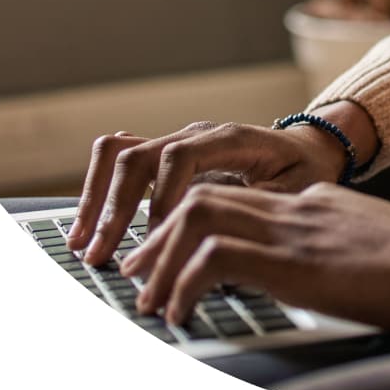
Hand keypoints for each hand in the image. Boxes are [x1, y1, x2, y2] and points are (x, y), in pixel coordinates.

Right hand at [67, 117, 355, 265]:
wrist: (308, 148)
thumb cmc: (304, 172)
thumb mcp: (296, 193)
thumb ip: (261, 214)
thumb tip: (222, 254)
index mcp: (231, 139)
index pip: (180, 157)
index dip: (161, 198)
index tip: (155, 239)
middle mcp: (198, 134)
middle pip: (141, 155)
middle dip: (116, 207)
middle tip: (101, 255)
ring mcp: (178, 141)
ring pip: (122, 152)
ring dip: (97, 196)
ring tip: (81, 241)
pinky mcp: (167, 156)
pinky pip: (123, 157)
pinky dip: (100, 188)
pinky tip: (90, 223)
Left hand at [119, 182, 389, 330]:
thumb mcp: (371, 247)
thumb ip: (335, 247)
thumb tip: (313, 273)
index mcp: (314, 202)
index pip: (238, 198)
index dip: (190, 228)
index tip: (166, 261)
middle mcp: (297, 205)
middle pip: (206, 197)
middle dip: (159, 237)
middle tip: (136, 276)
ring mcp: (295, 228)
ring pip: (200, 216)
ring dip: (163, 259)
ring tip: (150, 300)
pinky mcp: (294, 260)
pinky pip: (216, 257)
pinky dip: (186, 284)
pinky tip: (182, 315)